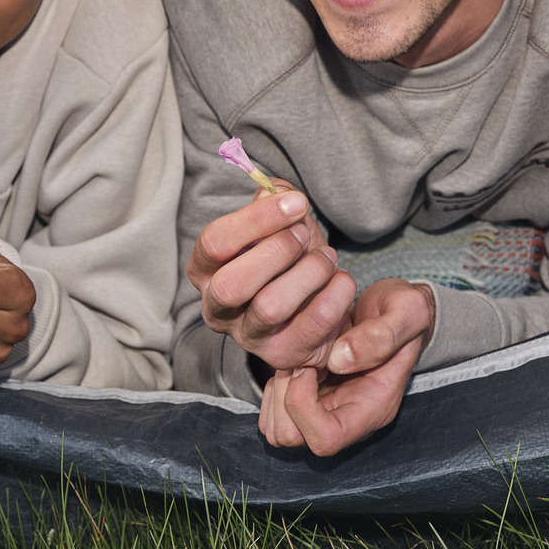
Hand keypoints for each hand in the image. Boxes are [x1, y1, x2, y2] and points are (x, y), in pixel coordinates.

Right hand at [187, 185, 357, 372]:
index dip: (257, 220)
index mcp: (206, 271)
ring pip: (270, 307)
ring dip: (309, 272)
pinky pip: (311, 326)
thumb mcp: (282, 224)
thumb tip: (274, 192)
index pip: (214, 243)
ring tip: (327, 258)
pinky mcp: (282, 355)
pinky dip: (335, 295)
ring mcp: (248, 337)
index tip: (297, 203)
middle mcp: (217, 309)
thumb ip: (274, 200)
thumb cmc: (291, 258)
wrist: (319, 300)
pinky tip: (341, 279)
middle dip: (277, 252)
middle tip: (304, 235)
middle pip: (231, 285)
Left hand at [258, 279, 434, 454]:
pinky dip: (274, 387)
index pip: (325, 438)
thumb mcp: (408, 310)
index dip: (302, 405)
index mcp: (373, 407)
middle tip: (299, 360)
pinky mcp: (310, 398)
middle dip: (284, 395)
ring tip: (296, 360)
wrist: (397, 311)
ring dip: (277, 392)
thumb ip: (382, 335)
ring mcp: (326, 410)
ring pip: (278, 430)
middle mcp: (347, 417)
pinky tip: (294, 360)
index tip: (310, 366)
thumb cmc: (405, 311)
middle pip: (293, 437)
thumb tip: (340, 359)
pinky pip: (274, 413)